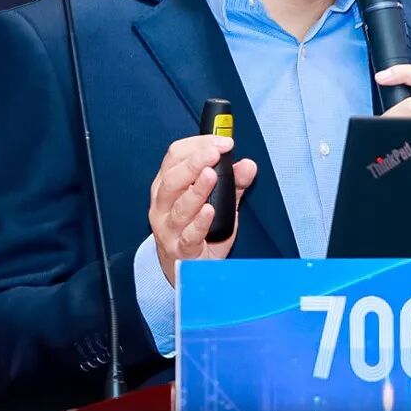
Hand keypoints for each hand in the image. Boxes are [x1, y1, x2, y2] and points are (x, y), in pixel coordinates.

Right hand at [148, 134, 257, 286]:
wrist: (184, 269)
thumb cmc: (196, 229)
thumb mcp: (217, 201)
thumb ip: (232, 183)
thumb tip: (248, 165)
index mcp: (167, 186)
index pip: (175, 156)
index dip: (198, 144)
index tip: (223, 141)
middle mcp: (163, 205)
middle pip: (172, 179)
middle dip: (194, 162)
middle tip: (215, 153)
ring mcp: (168, 228)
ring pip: (179, 207)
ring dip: (196, 189)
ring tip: (211, 175)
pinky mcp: (179, 250)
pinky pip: (189, 235)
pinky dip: (199, 222)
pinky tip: (210, 211)